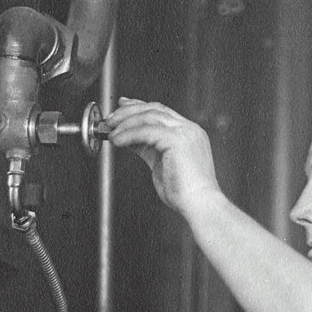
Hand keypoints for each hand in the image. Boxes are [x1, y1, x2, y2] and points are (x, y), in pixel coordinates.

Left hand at [106, 98, 220, 215]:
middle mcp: (189, 129)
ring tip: (111, 130)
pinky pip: (147, 131)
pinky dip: (129, 134)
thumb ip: (148, 149)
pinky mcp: (177, 140)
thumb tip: (130, 140)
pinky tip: (118, 140)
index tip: (123, 107)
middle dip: (129, 111)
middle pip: (155, 109)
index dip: (140, 107)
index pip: (162, 112)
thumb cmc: (185, 192)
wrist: (200, 204)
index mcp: (189, 133)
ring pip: (150, 116)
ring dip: (126, 121)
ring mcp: (185, 132)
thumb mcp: (161, 164)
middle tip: (111, 119)